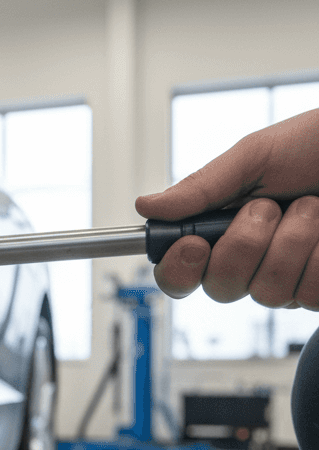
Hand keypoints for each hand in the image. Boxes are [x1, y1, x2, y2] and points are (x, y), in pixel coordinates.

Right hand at [135, 108, 318, 306]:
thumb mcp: (256, 155)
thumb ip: (201, 186)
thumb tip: (146, 206)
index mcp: (224, 230)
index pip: (179, 273)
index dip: (178, 269)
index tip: (193, 244)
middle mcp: (252, 261)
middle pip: (220, 287)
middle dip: (245, 244)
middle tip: (270, 207)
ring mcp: (289, 278)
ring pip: (268, 292)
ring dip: (293, 242)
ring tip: (313, 209)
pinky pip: (310, 294)